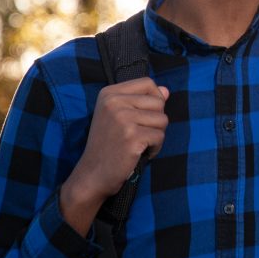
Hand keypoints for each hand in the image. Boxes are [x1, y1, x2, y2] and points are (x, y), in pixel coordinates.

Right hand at [60, 78, 168, 233]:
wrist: (92, 174)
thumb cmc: (108, 145)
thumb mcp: (119, 116)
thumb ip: (143, 101)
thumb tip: (166, 90)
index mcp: (109, 93)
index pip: (148, 83)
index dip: (155, 99)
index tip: (144, 116)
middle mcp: (114, 102)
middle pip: (158, 102)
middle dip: (155, 121)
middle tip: (138, 134)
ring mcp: (123, 119)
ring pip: (162, 120)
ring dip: (156, 136)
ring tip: (138, 144)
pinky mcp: (132, 136)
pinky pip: (160, 137)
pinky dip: (154, 149)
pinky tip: (139, 154)